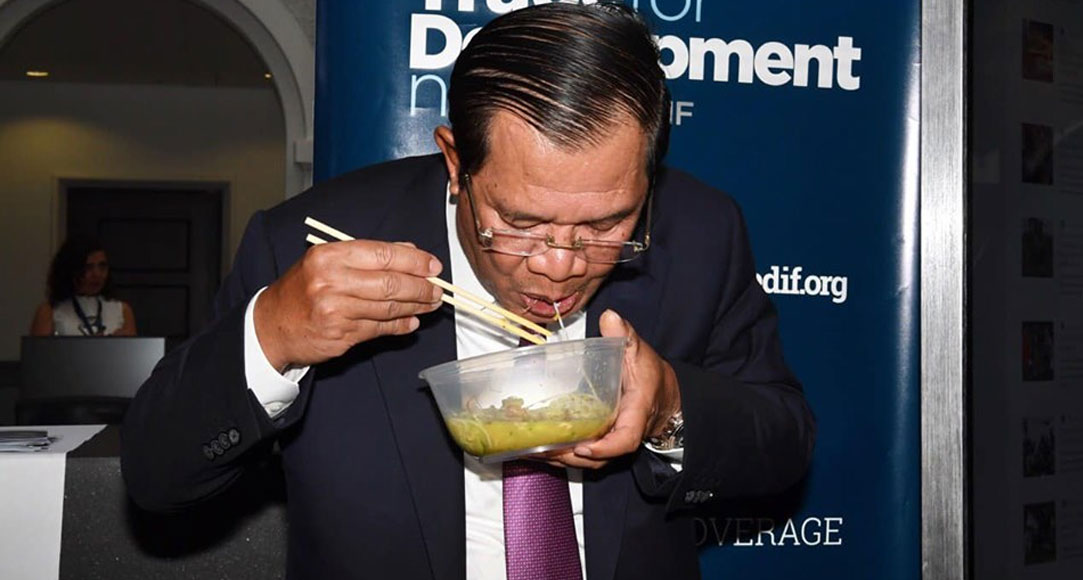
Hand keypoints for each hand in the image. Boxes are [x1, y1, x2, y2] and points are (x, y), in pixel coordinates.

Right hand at [255, 240, 443, 369]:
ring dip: (416, 307)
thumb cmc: (302, 289)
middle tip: (437, 289)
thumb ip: (367, 255)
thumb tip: (411, 251)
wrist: (272, 325)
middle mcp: (332, 282)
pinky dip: (400, 326)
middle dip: (421, 287)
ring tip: (430, 304)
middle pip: (391, 283)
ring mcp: (336, 311)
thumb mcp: (327, 261)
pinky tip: (411, 322)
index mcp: (330, 256)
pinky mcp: (341, 336)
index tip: (433, 265)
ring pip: (389, 308)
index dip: (414, 260)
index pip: (384, 254)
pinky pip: (380, 329)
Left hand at [537, 309, 680, 468]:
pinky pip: (585, 457)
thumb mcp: (640, 351)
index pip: (625, 438)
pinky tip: (539, 449)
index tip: (584, 447)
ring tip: (534, 452)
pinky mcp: (603, 443)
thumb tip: (609, 317)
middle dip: (571, 458)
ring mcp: (613, 441)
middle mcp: (624, 433)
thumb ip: (625, 335)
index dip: (606, 448)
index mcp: (636, 412)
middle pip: (600, 458)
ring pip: (590, 462)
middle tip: (544, 450)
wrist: (665, 395)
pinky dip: (562, 456)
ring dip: (562, 460)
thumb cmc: (651, 375)